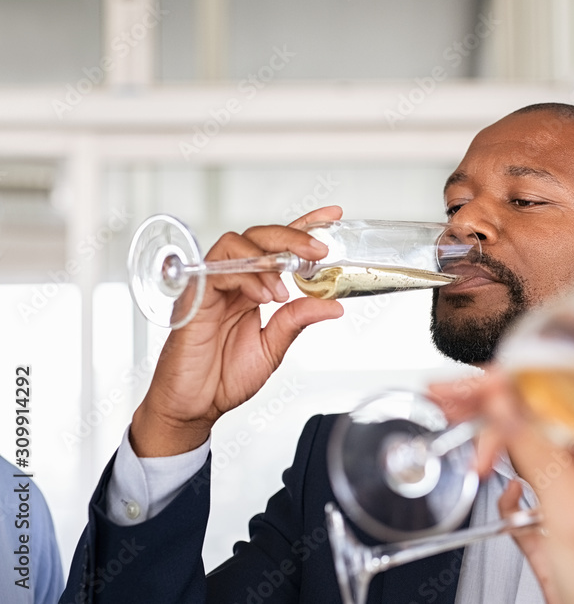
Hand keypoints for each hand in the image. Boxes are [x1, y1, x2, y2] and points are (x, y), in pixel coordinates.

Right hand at [131, 206, 345, 456]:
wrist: (193, 407)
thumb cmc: (223, 378)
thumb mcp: (273, 347)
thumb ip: (298, 321)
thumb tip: (332, 304)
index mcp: (251, 289)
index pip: (278, 247)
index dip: (303, 227)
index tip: (332, 215)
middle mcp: (231, 282)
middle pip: (258, 237)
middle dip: (292, 236)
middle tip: (319, 249)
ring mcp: (211, 286)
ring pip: (236, 244)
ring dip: (268, 258)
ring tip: (286, 285)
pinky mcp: (194, 297)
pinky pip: (219, 270)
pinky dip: (247, 278)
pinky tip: (265, 296)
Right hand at [430, 374, 573, 603]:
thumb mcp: (571, 514)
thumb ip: (534, 449)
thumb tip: (503, 399)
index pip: (571, 390)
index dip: (521, 378)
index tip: (482, 379)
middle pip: (546, 411)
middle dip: (496, 407)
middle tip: (451, 397)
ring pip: (535, 441)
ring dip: (499, 445)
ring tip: (467, 442)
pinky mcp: (568, 503)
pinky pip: (533, 476)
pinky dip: (513, 487)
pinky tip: (510, 499)